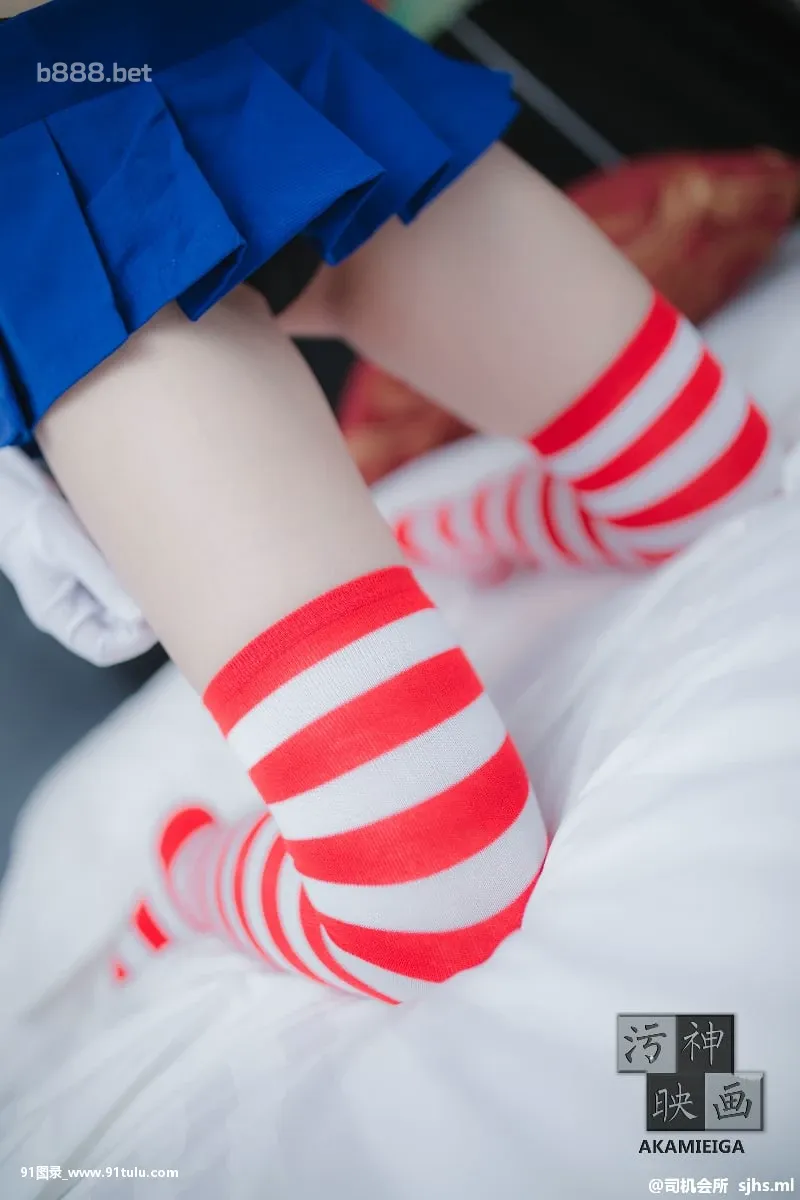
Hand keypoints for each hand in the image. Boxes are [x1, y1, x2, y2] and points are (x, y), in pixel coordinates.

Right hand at [0, 448, 156, 665]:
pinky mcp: (98, 569)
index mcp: (60, 615)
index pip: (103, 648)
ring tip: (157, 579)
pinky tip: (147, 563)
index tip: (156, 622)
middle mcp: (76, 607)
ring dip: (143, 596)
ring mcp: (87, 589)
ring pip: (126, 607)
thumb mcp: (68, 550)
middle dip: (144, 619)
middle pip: (119, 630)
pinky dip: (138, 577)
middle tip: (165, 597)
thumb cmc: (30, 522)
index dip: (132, 642)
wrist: (17, 491)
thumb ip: (102, 581)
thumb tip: (137, 614)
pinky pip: (124, 583)